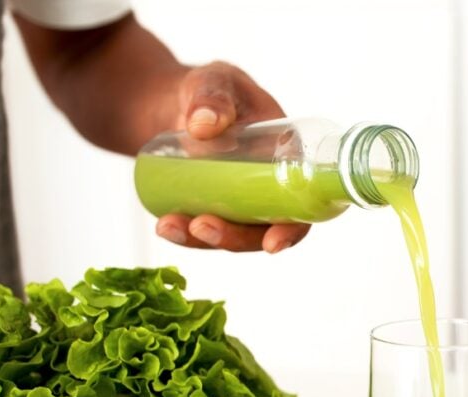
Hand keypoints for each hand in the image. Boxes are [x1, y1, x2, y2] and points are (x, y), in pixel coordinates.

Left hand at [154, 61, 310, 252]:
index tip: (272, 244)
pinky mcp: (214, 208)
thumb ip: (212, 96)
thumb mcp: (214, 81)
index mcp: (288, 158)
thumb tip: (203, 126)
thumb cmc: (210, 88)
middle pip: (263, 229)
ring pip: (232, 235)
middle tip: (201, 226)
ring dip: (204, 240)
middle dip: (234, 238)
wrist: (175, 102)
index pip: (301, 205)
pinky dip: (185, 234)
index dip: (292, 230)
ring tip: (170, 227)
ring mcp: (241, 201)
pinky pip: (205, 231)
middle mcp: (270, 187)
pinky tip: (165, 226)